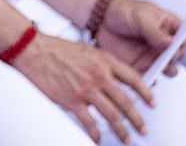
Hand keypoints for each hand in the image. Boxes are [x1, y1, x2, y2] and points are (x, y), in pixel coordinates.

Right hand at [11, 33, 154, 142]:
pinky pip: (89, 122)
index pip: (134, 78)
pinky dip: (95, 133)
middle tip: (143, 128)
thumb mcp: (87, 50)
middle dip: (137, 119)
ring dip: (122, 130)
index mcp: (104, 61)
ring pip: (112, 115)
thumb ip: (102, 64)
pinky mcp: (72, 100)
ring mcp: (86, 89)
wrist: (34, 50)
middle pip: (126, 102)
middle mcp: (99, 75)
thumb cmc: (56, 49)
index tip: (152, 103)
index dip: (146, 93)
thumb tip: (114, 78)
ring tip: (127, 138)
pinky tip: (98, 139)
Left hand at [92, 0, 179, 74]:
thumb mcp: (140, 16)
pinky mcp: (142, 66)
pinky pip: (152, 77)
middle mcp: (164, 43)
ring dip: (165, 70)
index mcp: (168, 26)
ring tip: (156, 66)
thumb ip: (155, 31)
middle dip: (174, 58)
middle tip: (165, 55)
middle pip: (179, 56)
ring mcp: (154, 56)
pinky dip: (151, 79)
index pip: (185, 37)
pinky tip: (146, 76)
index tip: (176, 44)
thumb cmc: (123, 11)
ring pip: (169, 69)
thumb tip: (171, 42)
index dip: (183, 42)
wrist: (101, 19)